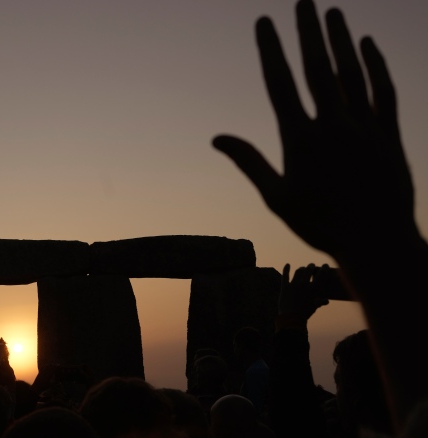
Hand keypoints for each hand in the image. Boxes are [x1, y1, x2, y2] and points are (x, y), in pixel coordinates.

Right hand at [212, 0, 416, 259]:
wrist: (377, 242)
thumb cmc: (320, 224)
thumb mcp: (277, 197)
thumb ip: (249, 162)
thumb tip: (217, 138)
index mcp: (301, 141)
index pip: (281, 84)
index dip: (272, 50)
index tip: (264, 21)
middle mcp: (334, 127)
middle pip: (318, 68)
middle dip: (308, 31)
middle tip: (302, 0)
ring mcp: (365, 128)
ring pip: (352, 73)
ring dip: (340, 40)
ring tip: (331, 11)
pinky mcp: (390, 134)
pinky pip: (383, 92)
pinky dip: (376, 65)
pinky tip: (367, 44)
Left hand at [278, 263, 329, 321]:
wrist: (291, 317)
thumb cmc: (304, 313)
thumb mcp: (314, 307)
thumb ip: (320, 302)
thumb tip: (326, 301)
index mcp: (313, 289)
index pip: (321, 275)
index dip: (324, 268)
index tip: (325, 265)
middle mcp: (304, 284)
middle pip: (309, 270)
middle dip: (311, 266)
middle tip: (312, 266)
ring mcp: (294, 284)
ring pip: (298, 272)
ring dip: (301, 269)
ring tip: (303, 269)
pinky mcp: (285, 287)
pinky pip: (285, 275)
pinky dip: (286, 269)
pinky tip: (287, 265)